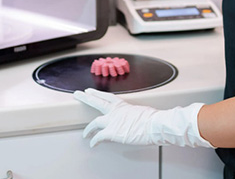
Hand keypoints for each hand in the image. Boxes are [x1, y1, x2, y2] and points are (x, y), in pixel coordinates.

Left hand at [73, 88, 214, 148]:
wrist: (156, 125)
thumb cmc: (154, 120)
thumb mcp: (144, 112)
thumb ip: (137, 115)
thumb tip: (141, 118)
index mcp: (124, 105)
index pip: (107, 97)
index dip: (98, 93)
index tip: (90, 91)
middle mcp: (116, 111)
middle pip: (96, 102)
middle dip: (86, 97)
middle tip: (78, 94)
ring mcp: (113, 121)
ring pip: (94, 122)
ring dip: (88, 128)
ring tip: (84, 133)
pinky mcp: (112, 132)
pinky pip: (99, 137)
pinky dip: (94, 140)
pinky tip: (92, 143)